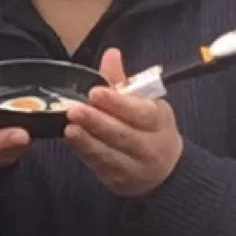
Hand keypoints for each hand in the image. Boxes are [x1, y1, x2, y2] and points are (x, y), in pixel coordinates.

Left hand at [65, 48, 182, 197]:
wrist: (166, 170)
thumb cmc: (150, 128)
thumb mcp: (144, 102)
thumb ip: (122, 81)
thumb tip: (111, 53)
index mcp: (160, 121)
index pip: (140, 112)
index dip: (118, 103)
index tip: (96, 93)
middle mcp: (152, 147)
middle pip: (123, 135)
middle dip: (97, 122)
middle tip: (74, 110)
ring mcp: (136, 167)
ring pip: (110, 154)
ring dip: (88, 141)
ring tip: (69, 128)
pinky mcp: (120, 182)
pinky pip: (101, 167)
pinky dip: (85, 153)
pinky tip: (73, 141)